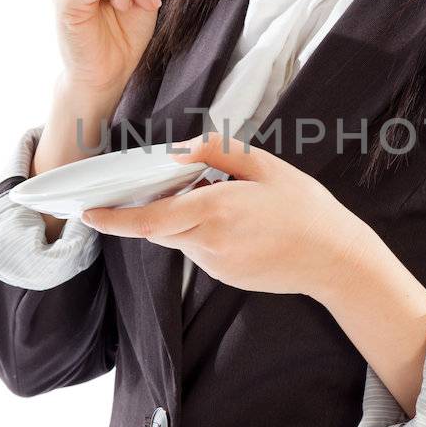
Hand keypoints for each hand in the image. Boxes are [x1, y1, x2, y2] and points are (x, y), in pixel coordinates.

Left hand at [80, 131, 368, 299]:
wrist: (336, 260)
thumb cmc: (306, 209)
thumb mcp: (265, 166)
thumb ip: (217, 152)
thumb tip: (178, 149)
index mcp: (216, 210)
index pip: (150, 219)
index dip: (115, 219)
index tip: (89, 213)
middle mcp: (209, 242)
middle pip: (158, 227)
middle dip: (151, 209)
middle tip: (163, 186)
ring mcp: (216, 265)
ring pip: (179, 239)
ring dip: (184, 218)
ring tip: (224, 200)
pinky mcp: (225, 277)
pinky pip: (199, 251)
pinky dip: (203, 233)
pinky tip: (238, 224)